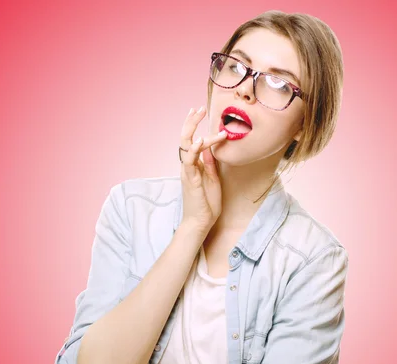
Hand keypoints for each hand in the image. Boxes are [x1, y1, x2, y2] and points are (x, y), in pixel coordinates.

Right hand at [179, 106, 226, 233]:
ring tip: (199, 115)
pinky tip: (200, 139)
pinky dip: (194, 149)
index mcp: (193, 165)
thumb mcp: (212, 180)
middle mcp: (188, 166)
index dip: (195, 126)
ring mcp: (187, 171)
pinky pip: (189, 161)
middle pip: (185, 138)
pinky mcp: (190, 179)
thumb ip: (210, 164)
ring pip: (185, 145)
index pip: (191, 141)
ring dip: (192, 129)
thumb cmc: (206, 204)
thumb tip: (211, 149)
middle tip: (198, 108)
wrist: (200, 223)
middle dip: (191, 122)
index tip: (201, 112)